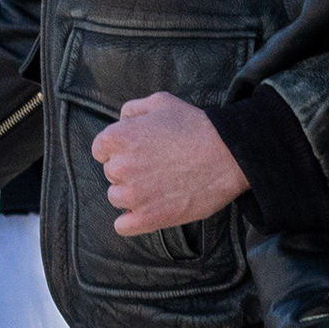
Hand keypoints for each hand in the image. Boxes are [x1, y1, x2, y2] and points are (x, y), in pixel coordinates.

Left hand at [97, 94, 247, 234]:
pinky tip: (149, 211)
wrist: (227, 155)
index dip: (119, 150)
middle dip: (129, 170)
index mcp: (117, 137)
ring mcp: (133, 195)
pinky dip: (132, 221)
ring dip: (132, 195)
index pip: (101, 150)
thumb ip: (133, 109)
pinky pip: (122, 226)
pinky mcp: (147, 218)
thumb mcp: (161, 102)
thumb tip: (121, 121)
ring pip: (116, 198)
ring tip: (159, 186)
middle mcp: (119, 167)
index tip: (138, 152)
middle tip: (157, 167)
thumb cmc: (196, 126)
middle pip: (111, 173)